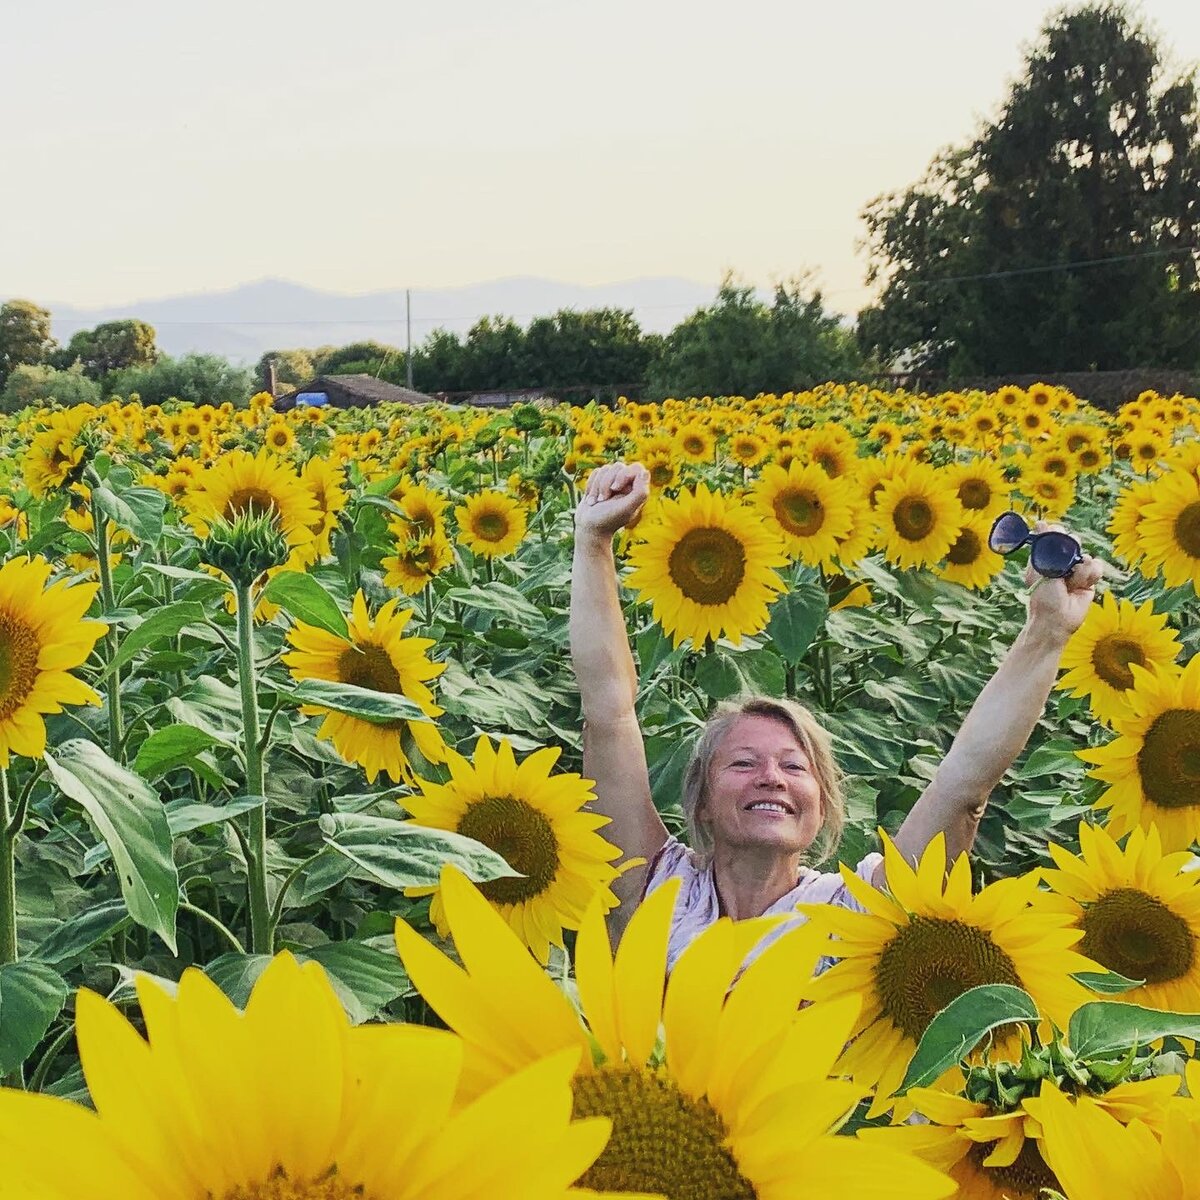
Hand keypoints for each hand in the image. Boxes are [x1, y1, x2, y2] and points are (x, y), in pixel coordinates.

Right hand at [574, 461, 649, 542]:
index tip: (616, 488)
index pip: (636, 468)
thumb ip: (640, 492)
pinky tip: (591, 499)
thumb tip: (644, 472)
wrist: (589, 529)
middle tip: (604, 500)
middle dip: (607, 482)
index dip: (624, 474)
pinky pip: (596, 472)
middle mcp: (627, 485)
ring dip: (598, 486)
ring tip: (597, 501)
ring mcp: (613, 483)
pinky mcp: (600, 483)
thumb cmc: (608, 520)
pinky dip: (591, 486)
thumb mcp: (627, 508)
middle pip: (618, 466)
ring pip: (606, 469)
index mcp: (637, 490)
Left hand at [1024, 521, 1105, 643]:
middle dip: (1070, 551)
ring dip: (1079, 570)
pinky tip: (1081, 587)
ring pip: (1085, 556)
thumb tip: (1042, 522)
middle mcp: (1060, 561)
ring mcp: (1076, 570)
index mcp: (1044, 557)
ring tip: (1070, 584)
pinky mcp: (1089, 579)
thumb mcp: (1040, 569)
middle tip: (1065, 563)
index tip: (1057, 534)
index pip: (1054, 535)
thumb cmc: (1043, 596)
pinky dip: (1090, 575)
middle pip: (1073, 541)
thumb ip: (1045, 546)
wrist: (1058, 618)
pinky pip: (1096, 566)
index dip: (1057, 533)